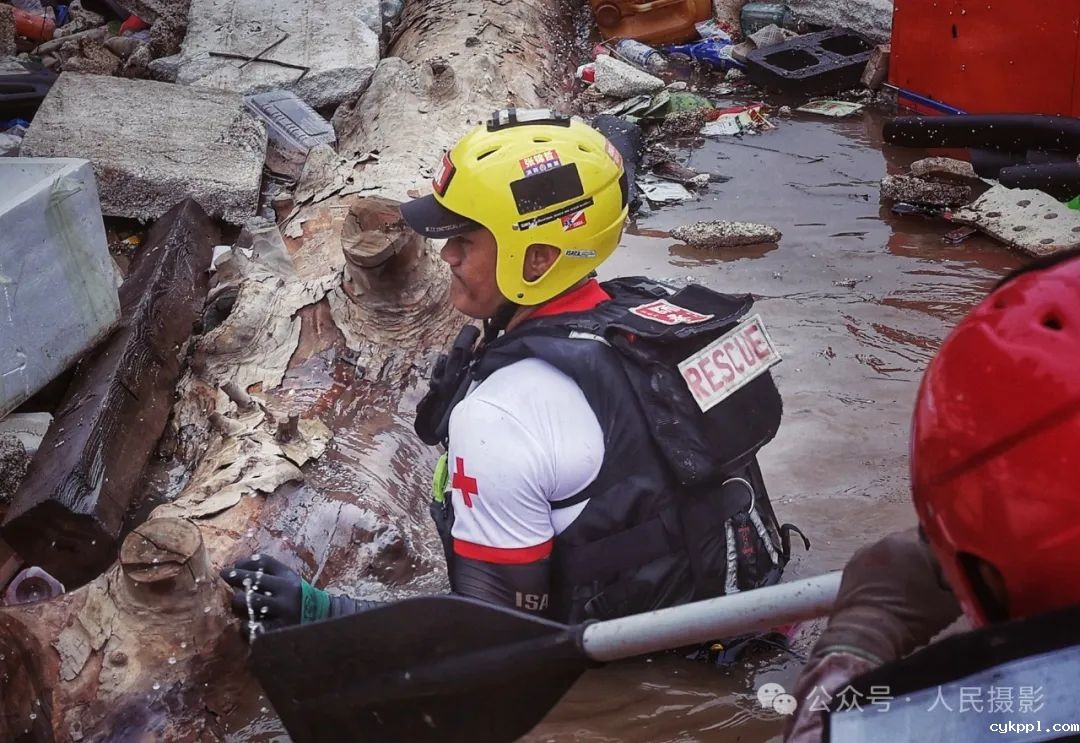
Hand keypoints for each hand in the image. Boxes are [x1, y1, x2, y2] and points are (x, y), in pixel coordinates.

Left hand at [221, 554, 328, 637]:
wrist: (322, 620)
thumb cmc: (298, 598)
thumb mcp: (290, 580)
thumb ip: (270, 571)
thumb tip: (240, 563)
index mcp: (289, 578)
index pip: (263, 563)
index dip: (245, 563)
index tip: (233, 566)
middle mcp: (286, 593)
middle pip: (253, 580)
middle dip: (235, 577)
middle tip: (224, 575)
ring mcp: (282, 613)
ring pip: (249, 603)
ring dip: (238, 601)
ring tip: (238, 603)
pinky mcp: (277, 631)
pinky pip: (251, 627)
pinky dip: (244, 625)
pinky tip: (245, 623)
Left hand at [809, 527, 961, 664]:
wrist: (867, 633)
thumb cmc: (911, 617)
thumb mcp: (950, 605)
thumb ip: (962, 586)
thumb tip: (966, 581)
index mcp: (911, 543)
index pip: (939, 544)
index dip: (948, 563)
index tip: (950, 582)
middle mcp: (885, 540)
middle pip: (914, 547)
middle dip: (924, 565)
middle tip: (931, 590)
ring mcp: (864, 552)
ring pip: (893, 557)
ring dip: (902, 569)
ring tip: (908, 595)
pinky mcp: (850, 567)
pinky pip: (874, 567)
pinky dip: (883, 577)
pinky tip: (888, 596)